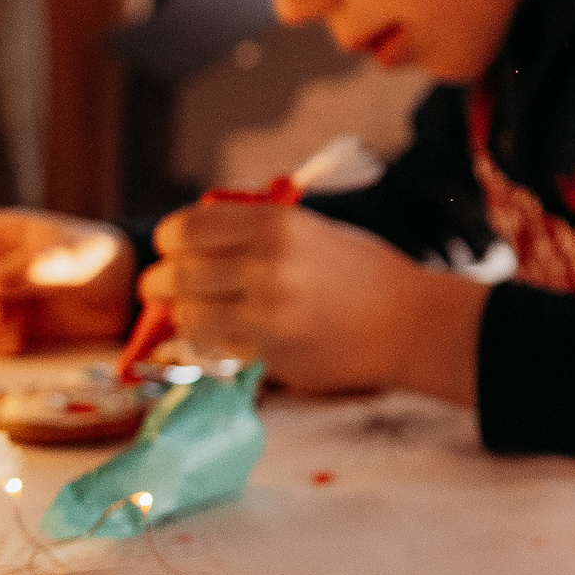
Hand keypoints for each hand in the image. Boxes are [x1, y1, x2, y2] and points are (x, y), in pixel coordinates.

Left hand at [143, 204, 485, 398]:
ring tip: (199, 314)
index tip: (175, 249)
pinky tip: (228, 336)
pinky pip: (213, 346)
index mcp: (277, 224)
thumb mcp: (313, 232)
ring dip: (184, 315)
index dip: (172, 240)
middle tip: (165, 289)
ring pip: (186, 314)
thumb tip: (194, 238)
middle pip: (175, 272)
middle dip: (161, 283)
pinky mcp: (268, 350)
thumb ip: (257, 230)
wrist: (413, 323)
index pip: (186, 227)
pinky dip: (212, 342)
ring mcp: (265, 310)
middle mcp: (266, 263)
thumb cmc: (366, 275)